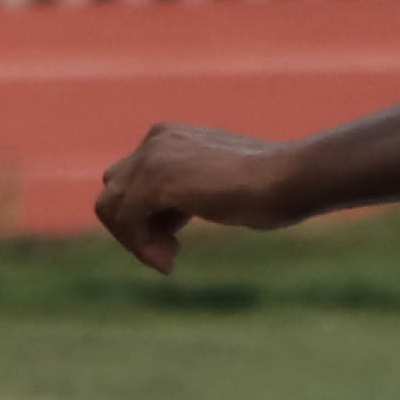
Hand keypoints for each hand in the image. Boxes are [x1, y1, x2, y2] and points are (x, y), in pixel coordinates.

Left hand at [95, 123, 299, 272]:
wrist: (288, 178)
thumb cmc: (267, 188)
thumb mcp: (214, 186)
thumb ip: (185, 193)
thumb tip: (159, 223)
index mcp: (168, 138)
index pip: (131, 182)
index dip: (145, 220)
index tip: (173, 246)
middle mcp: (155, 140)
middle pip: (114, 192)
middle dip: (134, 229)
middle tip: (169, 254)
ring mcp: (152, 157)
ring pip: (111, 206)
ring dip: (135, 242)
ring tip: (168, 260)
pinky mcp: (156, 180)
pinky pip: (125, 220)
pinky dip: (140, 246)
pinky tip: (170, 261)